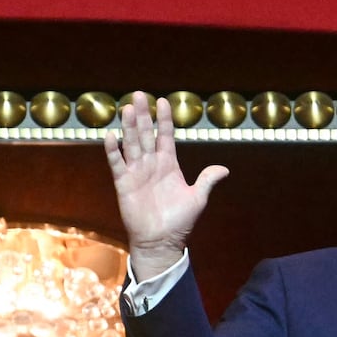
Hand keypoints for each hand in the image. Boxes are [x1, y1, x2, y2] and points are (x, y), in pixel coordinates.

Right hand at [104, 92, 228, 280]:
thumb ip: (207, 180)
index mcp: (169, 164)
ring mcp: (137, 172)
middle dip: (144, 115)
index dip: (165, 119)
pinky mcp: (124, 184)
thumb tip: (224, 169)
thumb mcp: (197, 198)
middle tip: (139, 95)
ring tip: (128, 109)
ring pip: (132, 144)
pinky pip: (117, 164)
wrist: (161, 241)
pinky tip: (111, 136)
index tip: (164, 101)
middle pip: (146, 134)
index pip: (166, 136)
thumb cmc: (179, 221)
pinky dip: (114, 150)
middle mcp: (151, 164)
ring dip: (130, 127)